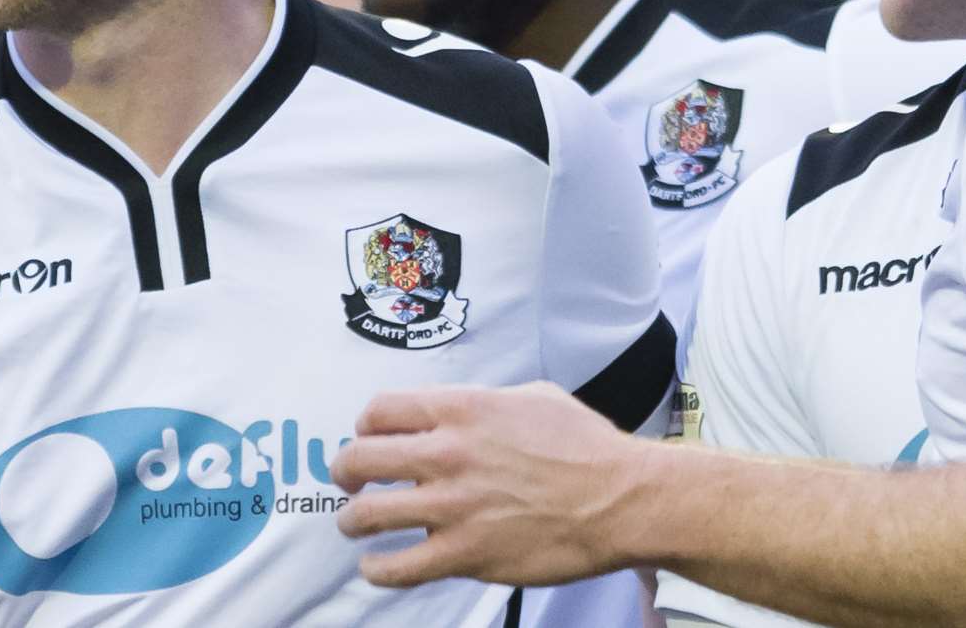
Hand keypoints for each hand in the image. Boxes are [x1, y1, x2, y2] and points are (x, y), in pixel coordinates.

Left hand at [332, 382, 652, 587]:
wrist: (620, 499)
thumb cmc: (585, 445)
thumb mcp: (534, 398)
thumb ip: (485, 403)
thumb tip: (461, 412)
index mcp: (463, 410)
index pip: (380, 410)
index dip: (366, 425)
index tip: (369, 437)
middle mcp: (448, 454)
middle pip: (359, 459)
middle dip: (345, 472)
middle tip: (349, 482)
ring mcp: (453, 507)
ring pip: (368, 515)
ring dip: (353, 520)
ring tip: (356, 524)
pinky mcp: (465, 555)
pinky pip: (397, 567)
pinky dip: (377, 568)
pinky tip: (377, 565)